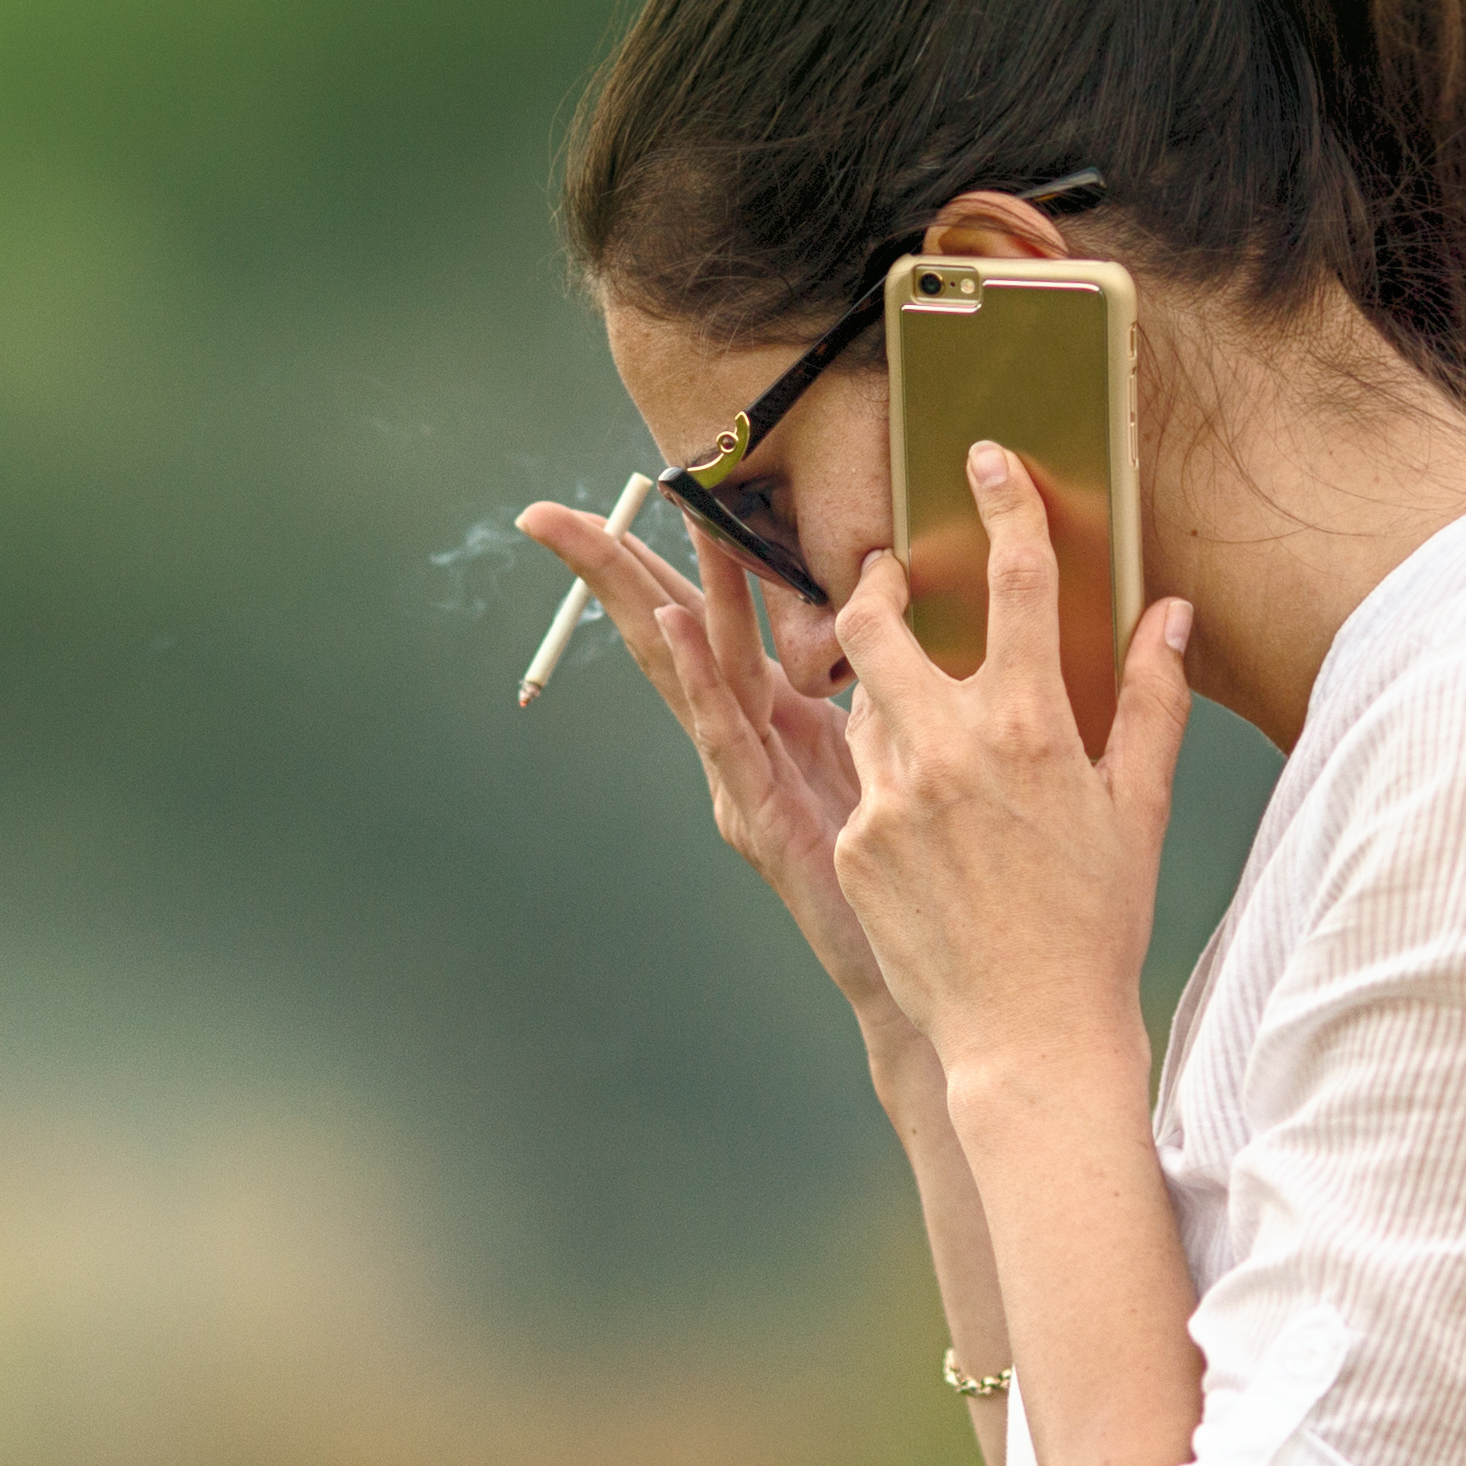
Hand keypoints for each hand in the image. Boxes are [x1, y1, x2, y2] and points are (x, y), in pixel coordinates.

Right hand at [517, 500, 912, 1030]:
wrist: (918, 976)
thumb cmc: (915, 869)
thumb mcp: (899, 745)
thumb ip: (884, 675)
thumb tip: (890, 585)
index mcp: (775, 720)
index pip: (709, 622)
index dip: (669, 557)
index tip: (641, 489)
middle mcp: (743, 745)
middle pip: (666, 638)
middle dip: (607, 574)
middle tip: (547, 516)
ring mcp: (741, 783)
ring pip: (688, 676)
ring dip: (653, 598)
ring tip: (614, 539)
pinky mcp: (757, 820)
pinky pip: (723, 735)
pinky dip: (693, 678)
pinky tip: (668, 628)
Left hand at [829, 442, 1195, 1083]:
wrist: (1029, 1035)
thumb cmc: (1096, 924)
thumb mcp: (1136, 808)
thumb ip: (1151, 700)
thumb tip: (1171, 612)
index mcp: (1030, 726)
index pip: (1016, 580)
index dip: (1004, 505)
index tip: (987, 459)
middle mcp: (948, 747)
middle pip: (878, 621)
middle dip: (874, 585)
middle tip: (885, 576)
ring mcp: (889, 795)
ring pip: (861, 702)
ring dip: (882, 691)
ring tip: (918, 713)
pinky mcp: (853, 842)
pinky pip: (859, 778)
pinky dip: (886, 774)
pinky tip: (924, 817)